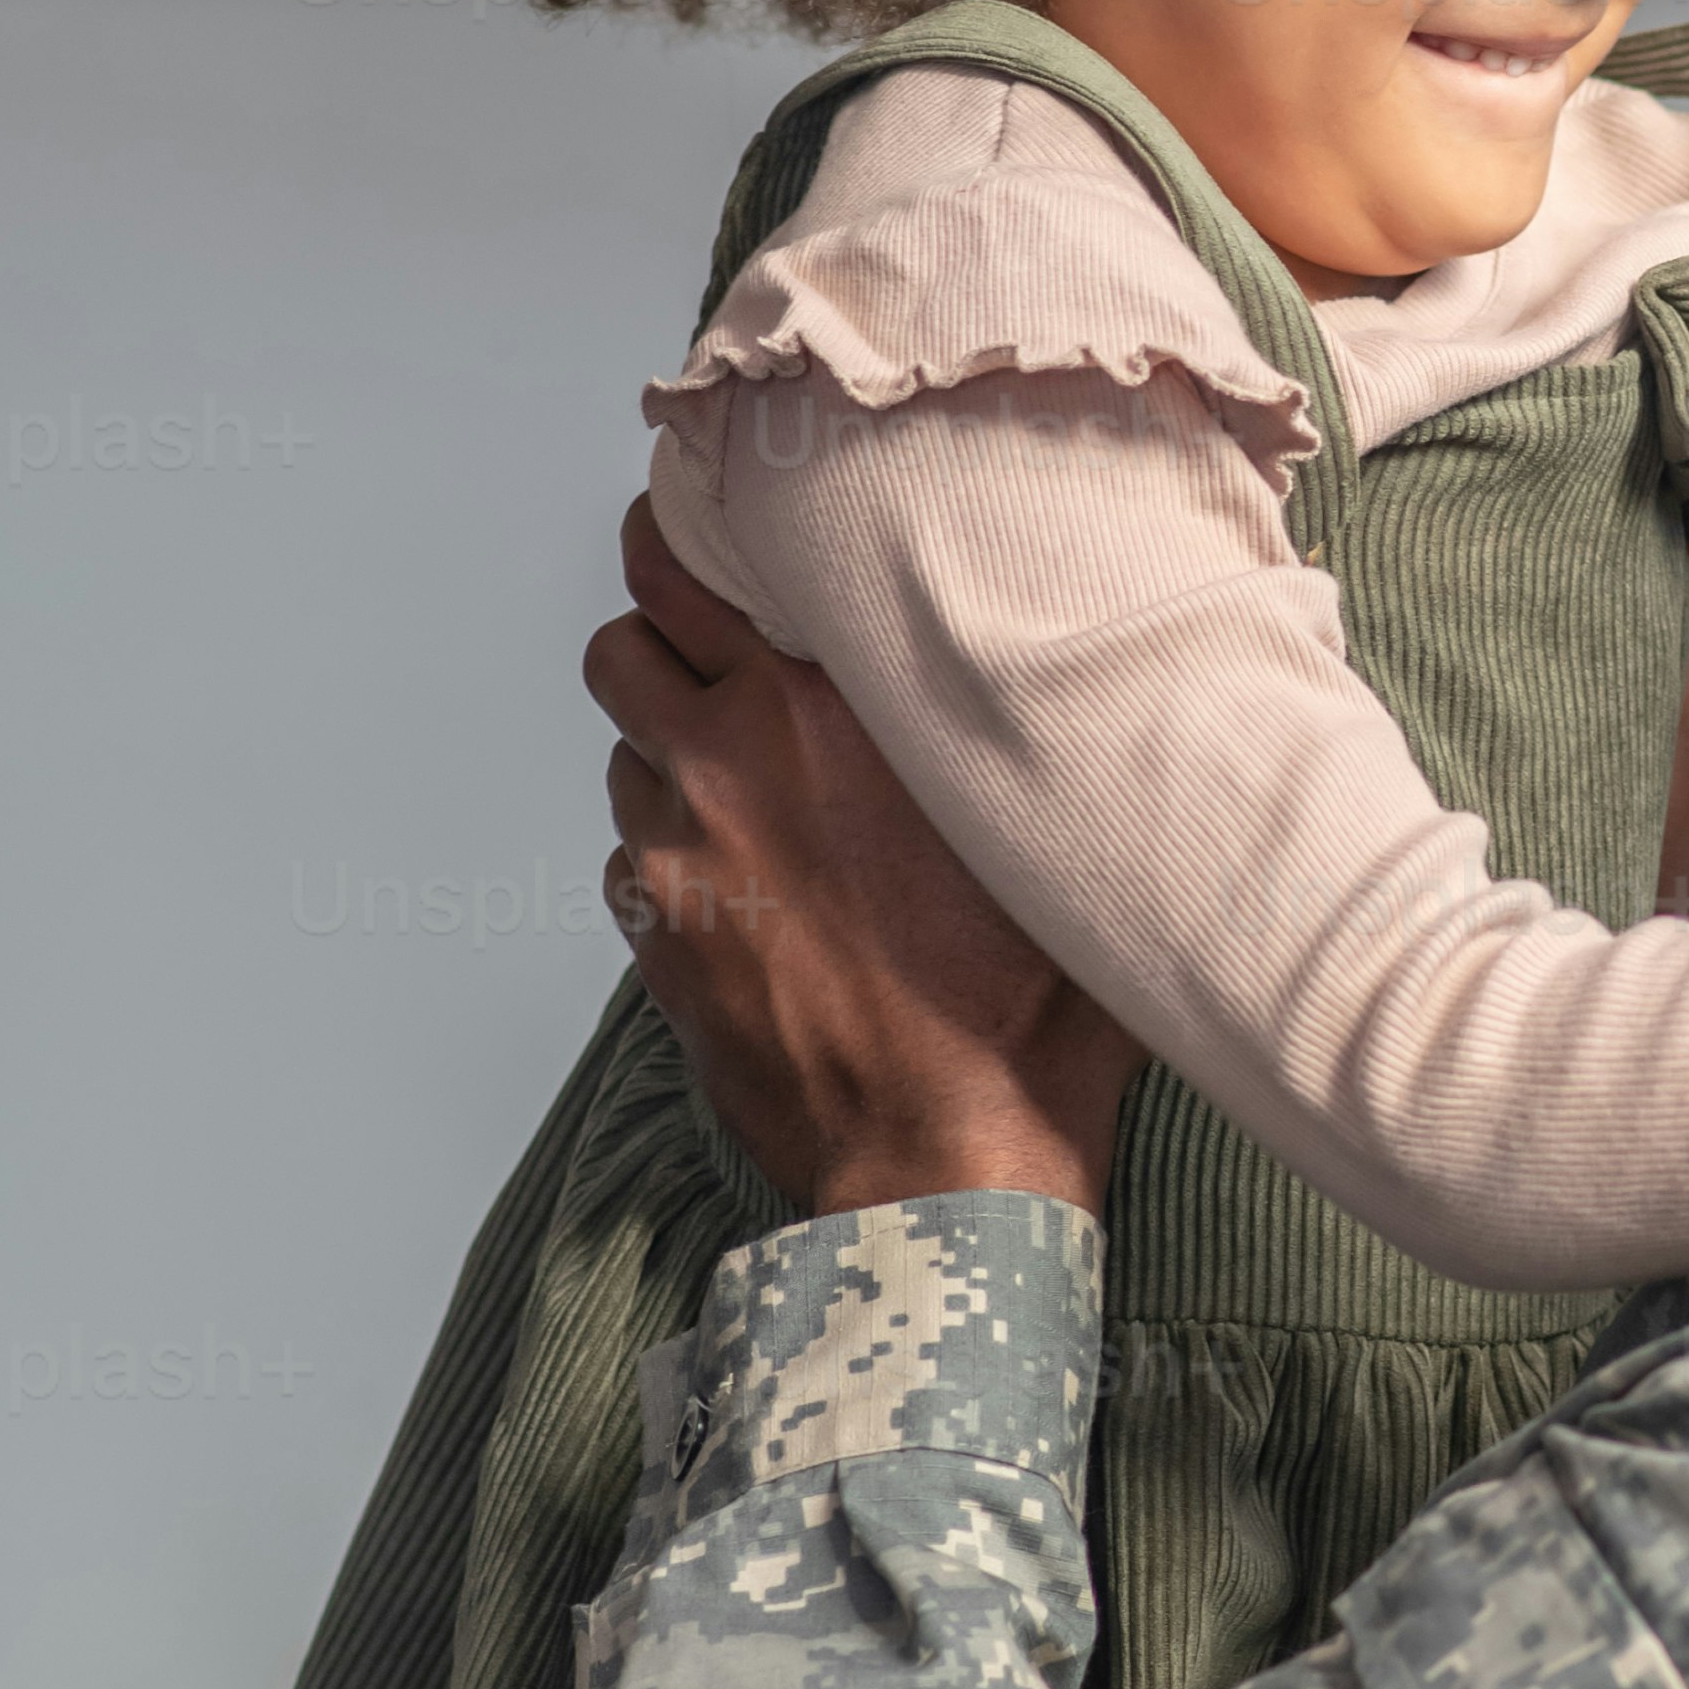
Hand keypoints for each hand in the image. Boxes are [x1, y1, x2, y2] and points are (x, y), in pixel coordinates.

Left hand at [585, 502, 1145, 1217]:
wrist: (947, 1160)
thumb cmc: (1021, 1007)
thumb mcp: (1049, 831)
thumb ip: (1019, 722)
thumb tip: (1065, 655)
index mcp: (822, 708)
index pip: (679, 568)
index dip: (672, 537)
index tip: (691, 527)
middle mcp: (728, 766)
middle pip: (623, 648)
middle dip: (660, 645)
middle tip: (716, 659)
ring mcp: (678, 862)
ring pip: (626, 760)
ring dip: (671, 758)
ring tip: (749, 790)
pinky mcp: (658, 946)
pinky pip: (631, 863)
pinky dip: (673, 857)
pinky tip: (746, 886)